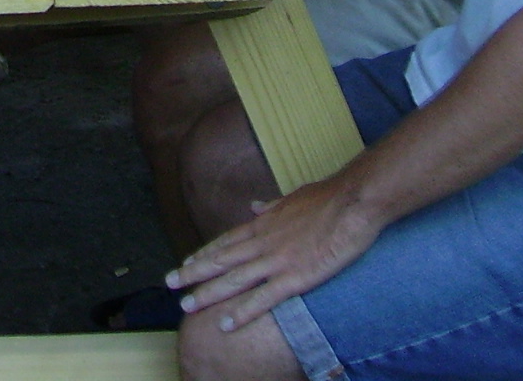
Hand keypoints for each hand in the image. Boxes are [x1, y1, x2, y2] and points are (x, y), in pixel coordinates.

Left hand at [165, 177, 380, 332]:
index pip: (226, 241)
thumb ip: (271, 206)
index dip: (204, 254)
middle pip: (221, 260)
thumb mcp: (292, 198)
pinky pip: (262, 299)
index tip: (186, 263)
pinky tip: (226, 323)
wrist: (352, 201)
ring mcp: (276, 260)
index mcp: (263, 224)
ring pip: (233, 280)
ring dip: (208, 293)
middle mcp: (262, 242)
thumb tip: (254, 206)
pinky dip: (242, 312)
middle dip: (194, 273)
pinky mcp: (295, 277)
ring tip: (187, 305)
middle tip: (170, 284)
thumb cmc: (328, 198)